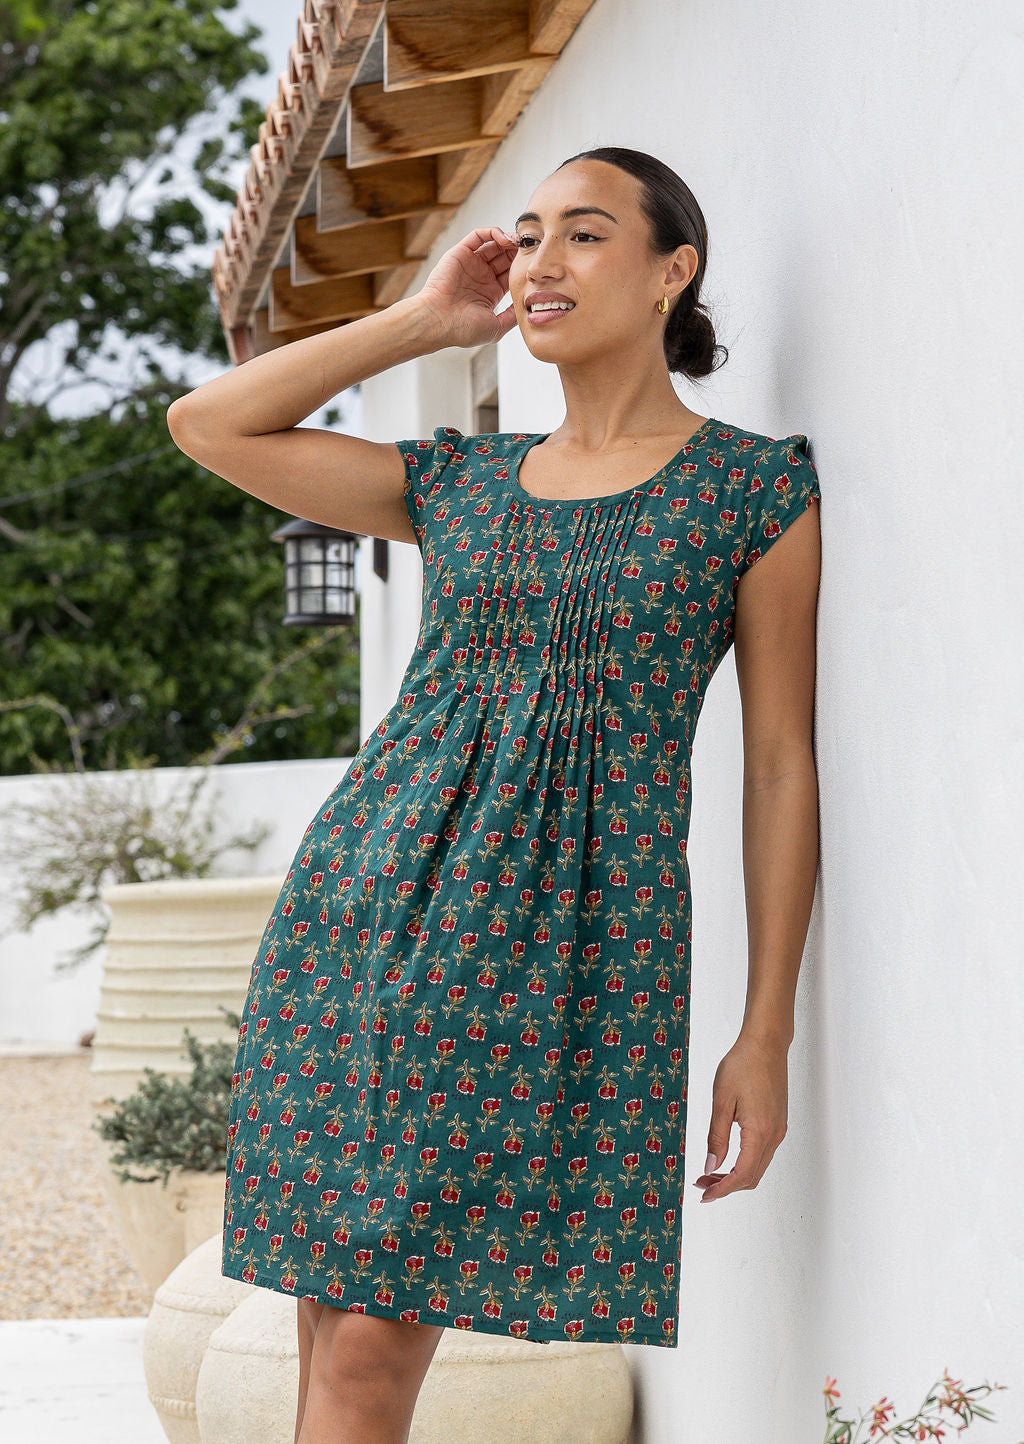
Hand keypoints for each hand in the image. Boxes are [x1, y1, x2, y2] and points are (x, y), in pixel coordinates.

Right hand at [415, 226, 519, 349]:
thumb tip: (529, 307)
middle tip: (530, 248)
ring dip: (508, 240)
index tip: (535, 264)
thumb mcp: (496, 327)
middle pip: (504, 256)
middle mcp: (481, 276)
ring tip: (519, 242)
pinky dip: (492, 233)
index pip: (511, 273)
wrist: (438, 322)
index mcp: (490, 293)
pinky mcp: (460, 253)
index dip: (522, 266)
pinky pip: (478, 236)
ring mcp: (470, 264)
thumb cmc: (463, 329)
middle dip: (517, 251)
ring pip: (493, 244)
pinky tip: (504, 239)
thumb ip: (512, 317)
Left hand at [692, 1032, 788, 1201]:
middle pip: (752, 1177)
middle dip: (726, 1186)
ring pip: (758, 1167)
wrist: (766, 1044)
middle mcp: (774, 1136)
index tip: (704, 1196)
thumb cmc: (742, 1066)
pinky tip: (728, 1157)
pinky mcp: (778, 1124)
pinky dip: (745, 1163)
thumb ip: (716, 1137)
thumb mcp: (721, 1100)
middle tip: (701, 1184)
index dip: (722, 1190)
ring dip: (735, 1176)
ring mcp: (779, 1130)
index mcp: (759, 1132)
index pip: (742, 1175)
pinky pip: (762, 1154)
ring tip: (710, 1173)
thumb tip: (710, 1167)